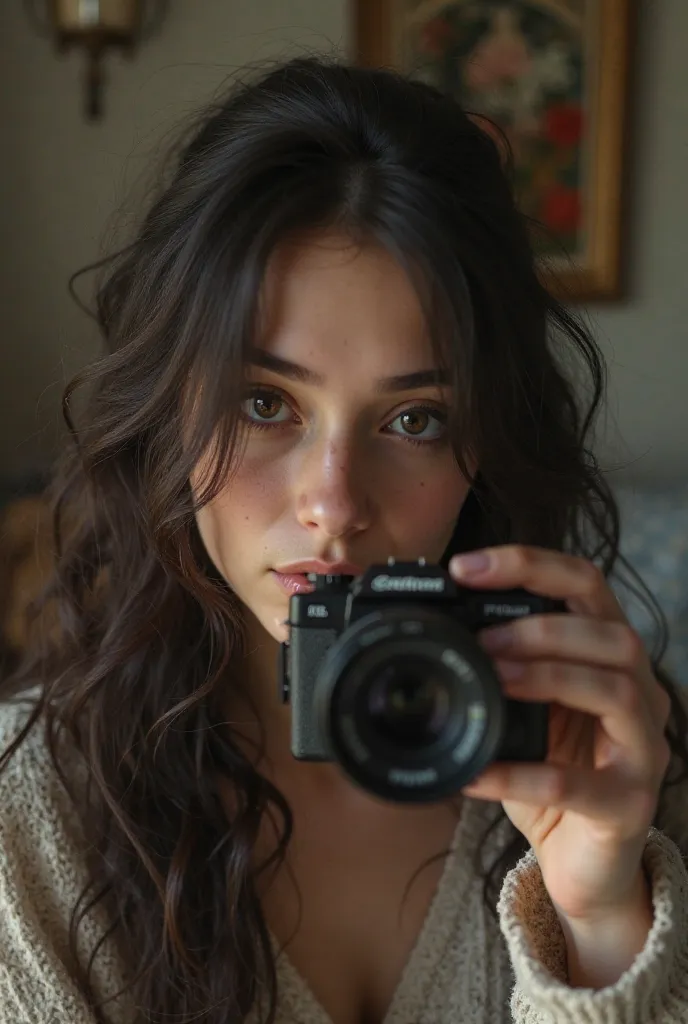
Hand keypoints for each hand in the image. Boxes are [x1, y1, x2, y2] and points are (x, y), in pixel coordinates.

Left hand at [449, 544, 671, 926]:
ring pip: (617, 691)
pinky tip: (477, 771)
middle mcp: (640, 694)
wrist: (582, 859)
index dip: (529, 565)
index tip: (463, 567)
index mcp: (608, 656)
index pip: (585, 585)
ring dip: (548, 677)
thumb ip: (499, 664)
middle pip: (614, 633)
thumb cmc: (552, 770)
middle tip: (481, 639)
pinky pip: (578, 786)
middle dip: (542, 627)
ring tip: (492, 680)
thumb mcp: (524, 707)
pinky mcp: (628, 807)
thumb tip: (430, 625)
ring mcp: (643, 750)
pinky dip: (523, 774)